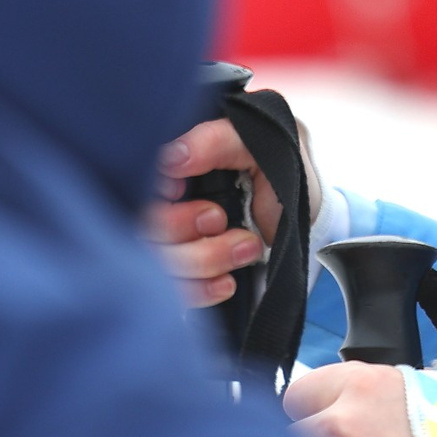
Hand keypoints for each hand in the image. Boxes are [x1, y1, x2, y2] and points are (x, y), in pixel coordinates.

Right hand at [143, 115, 321, 308]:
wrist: (306, 209)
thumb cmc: (275, 165)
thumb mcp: (256, 141)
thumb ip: (216, 140)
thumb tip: (170, 158)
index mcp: (167, 168)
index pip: (130, 187)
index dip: (148, 195)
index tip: (178, 189)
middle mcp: (159, 206)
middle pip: (140, 231)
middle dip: (182, 229)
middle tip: (220, 217)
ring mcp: (170, 244)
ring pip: (159, 266)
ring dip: (205, 259)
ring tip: (248, 245)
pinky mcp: (185, 277)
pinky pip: (176, 296)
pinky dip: (203, 289)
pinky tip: (228, 280)